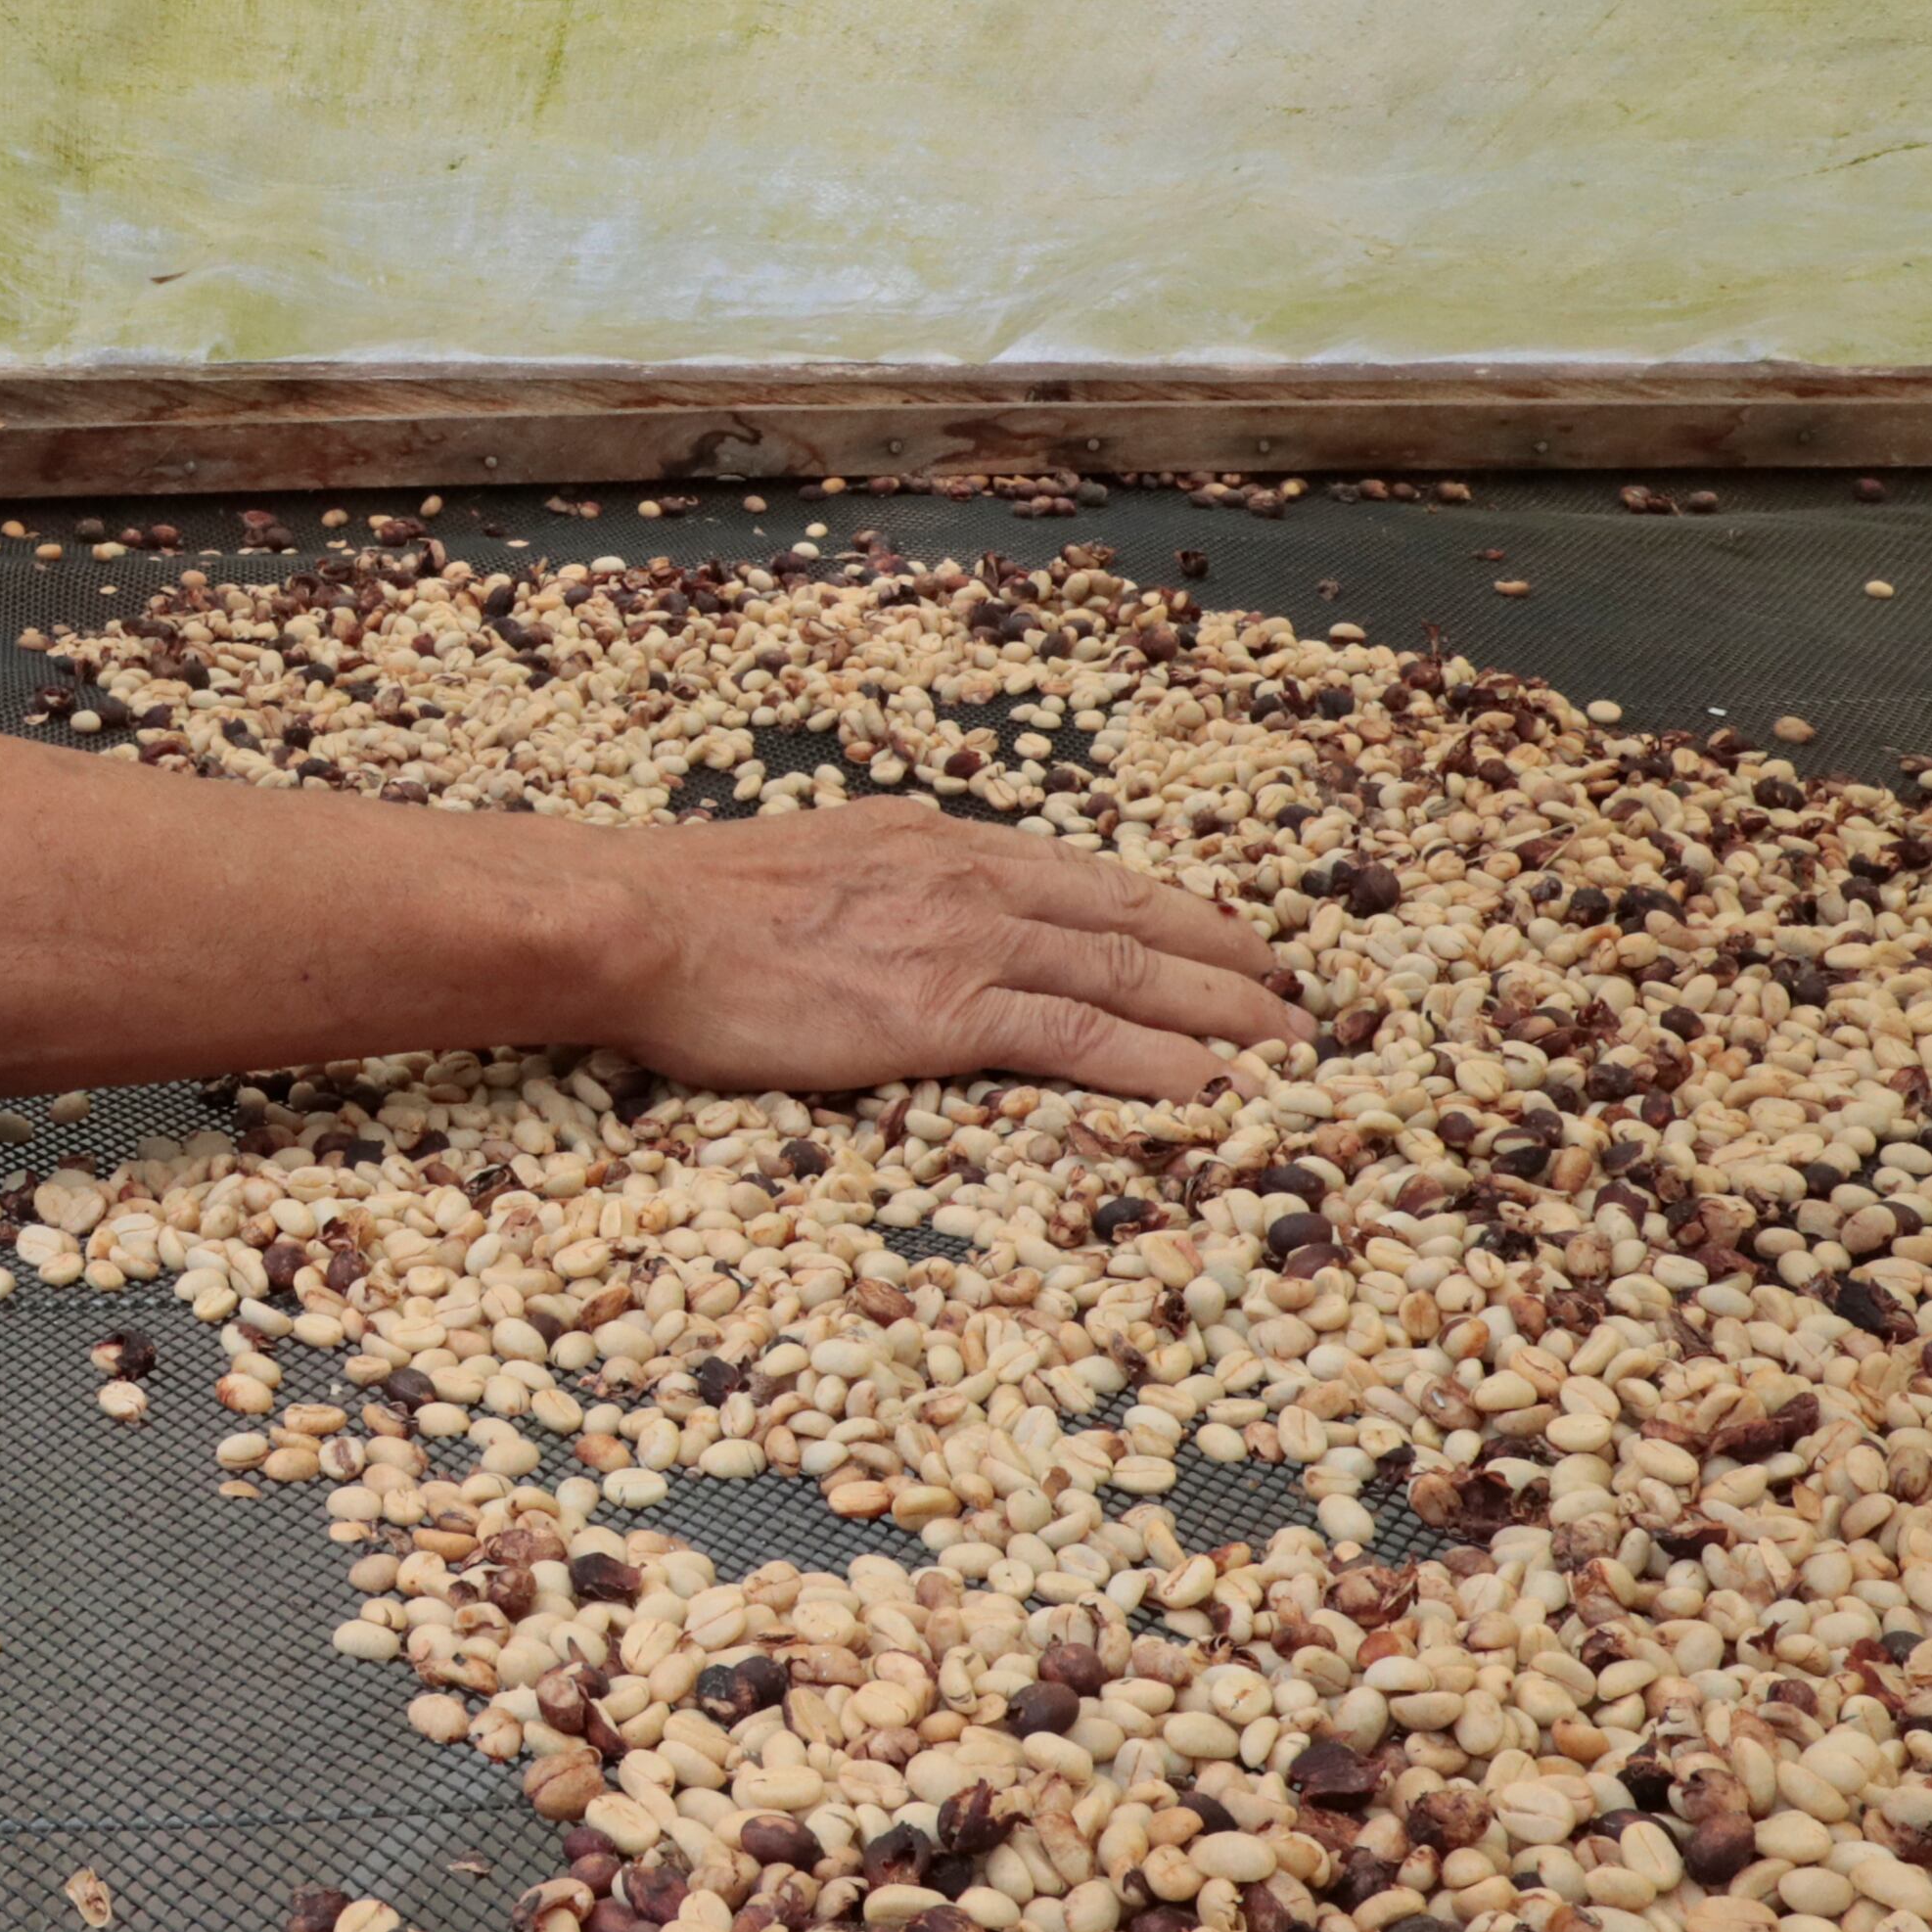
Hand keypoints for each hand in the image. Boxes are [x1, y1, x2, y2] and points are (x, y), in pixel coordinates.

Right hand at [597, 803, 1300, 1101]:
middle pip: (1131, 914)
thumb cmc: (686, 914)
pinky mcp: (945, 1012)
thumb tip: (882, 927)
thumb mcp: (801, 871)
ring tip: (1289, 1049)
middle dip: (1223, 957)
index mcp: (933, 841)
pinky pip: (1082, 1038)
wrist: (639, 923)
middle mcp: (968, 878)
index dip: (1165, 904)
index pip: (1080, 873)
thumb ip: (868, 893)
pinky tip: (1217, 1091)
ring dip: (1223, 1013)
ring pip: (1129, 971)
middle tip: (1292, 996)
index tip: (1218, 933)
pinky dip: (1161, 1064)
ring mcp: (964, 942)